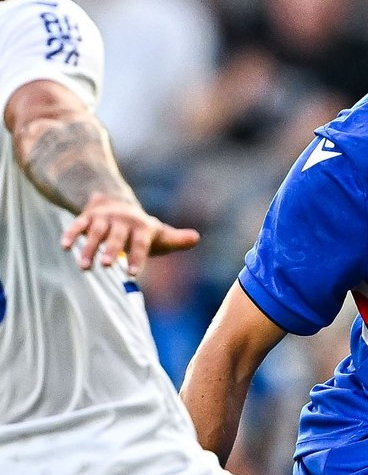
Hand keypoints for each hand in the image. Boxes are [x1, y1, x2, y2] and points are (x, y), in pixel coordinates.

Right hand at [61, 194, 200, 275]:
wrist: (116, 201)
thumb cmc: (141, 229)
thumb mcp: (159, 233)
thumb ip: (176, 239)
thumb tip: (196, 238)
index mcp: (142, 227)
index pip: (141, 243)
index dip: (137, 257)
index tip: (131, 273)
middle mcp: (123, 220)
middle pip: (117, 236)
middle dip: (111, 250)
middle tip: (105, 266)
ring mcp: (104, 218)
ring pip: (95, 232)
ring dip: (89, 248)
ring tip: (84, 267)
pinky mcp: (87, 217)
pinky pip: (77, 224)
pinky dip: (70, 234)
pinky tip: (64, 247)